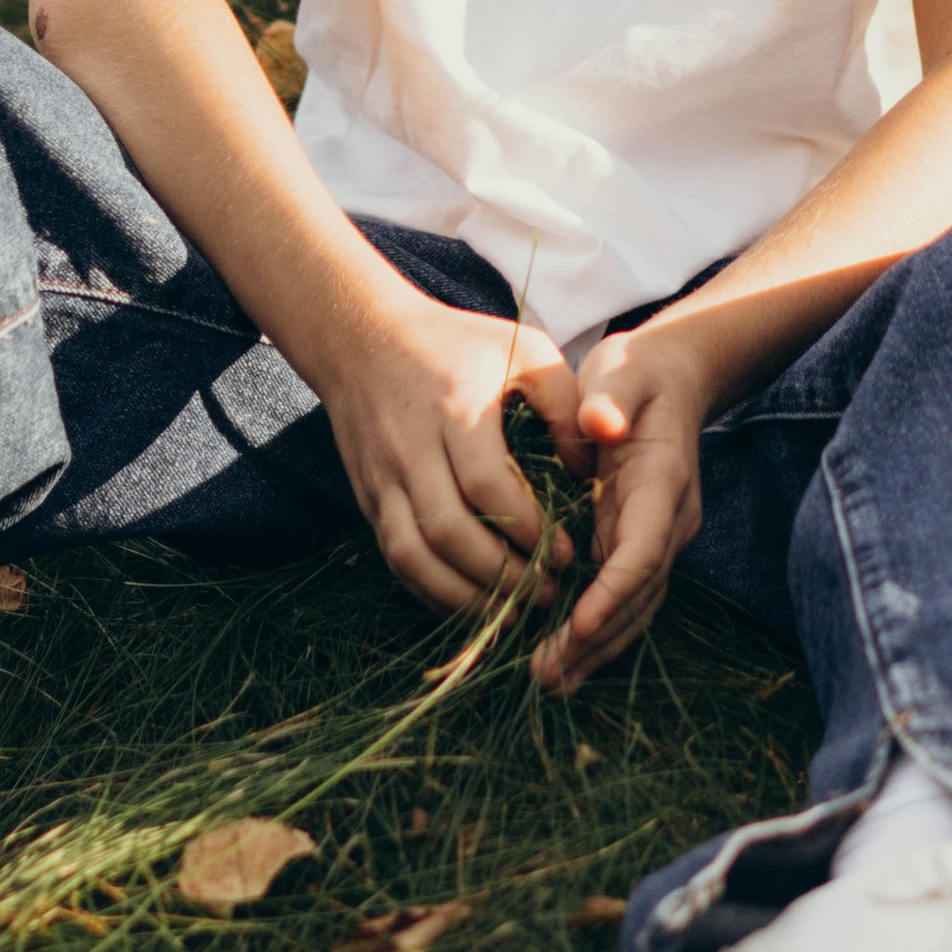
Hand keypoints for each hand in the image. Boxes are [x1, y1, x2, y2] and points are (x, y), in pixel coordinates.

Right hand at [310, 274, 584, 617]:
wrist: (361, 338)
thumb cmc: (455, 344)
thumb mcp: (522, 350)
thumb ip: (564, 403)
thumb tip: (589, 472)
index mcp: (454, 410)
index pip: (487, 486)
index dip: (529, 529)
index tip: (567, 552)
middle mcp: (410, 449)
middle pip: (448, 531)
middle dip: (502, 575)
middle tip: (549, 594)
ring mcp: (382, 478)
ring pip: (414, 555)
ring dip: (464, 596)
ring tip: (512, 614)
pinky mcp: (368, 499)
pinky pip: (397, 558)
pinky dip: (432, 591)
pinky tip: (472, 604)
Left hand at [534, 316, 718, 694]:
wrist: (668, 380)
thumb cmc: (635, 375)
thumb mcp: (620, 371)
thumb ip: (610, 397)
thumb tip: (601, 423)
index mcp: (662, 482)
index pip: (643, 549)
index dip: (614, 591)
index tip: (579, 624)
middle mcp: (667, 520)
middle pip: (640, 594)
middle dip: (598, 638)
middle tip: (549, 674)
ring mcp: (656, 536)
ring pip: (634, 607)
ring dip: (596, 648)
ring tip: (550, 680)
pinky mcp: (637, 543)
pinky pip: (621, 599)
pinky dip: (596, 632)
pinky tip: (563, 660)